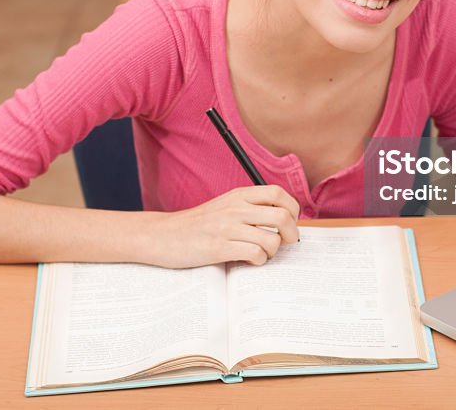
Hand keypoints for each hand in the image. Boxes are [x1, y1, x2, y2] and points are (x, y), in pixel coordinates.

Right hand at [146, 185, 299, 267]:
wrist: (162, 235)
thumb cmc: (197, 224)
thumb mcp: (224, 206)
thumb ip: (249, 207)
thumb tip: (283, 219)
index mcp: (239, 195)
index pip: (279, 194)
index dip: (292, 209)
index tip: (289, 222)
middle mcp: (235, 208)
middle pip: (282, 217)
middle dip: (290, 234)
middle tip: (283, 243)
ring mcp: (227, 228)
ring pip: (271, 239)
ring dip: (272, 252)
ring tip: (261, 254)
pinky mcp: (219, 248)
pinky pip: (255, 254)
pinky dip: (258, 261)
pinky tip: (247, 260)